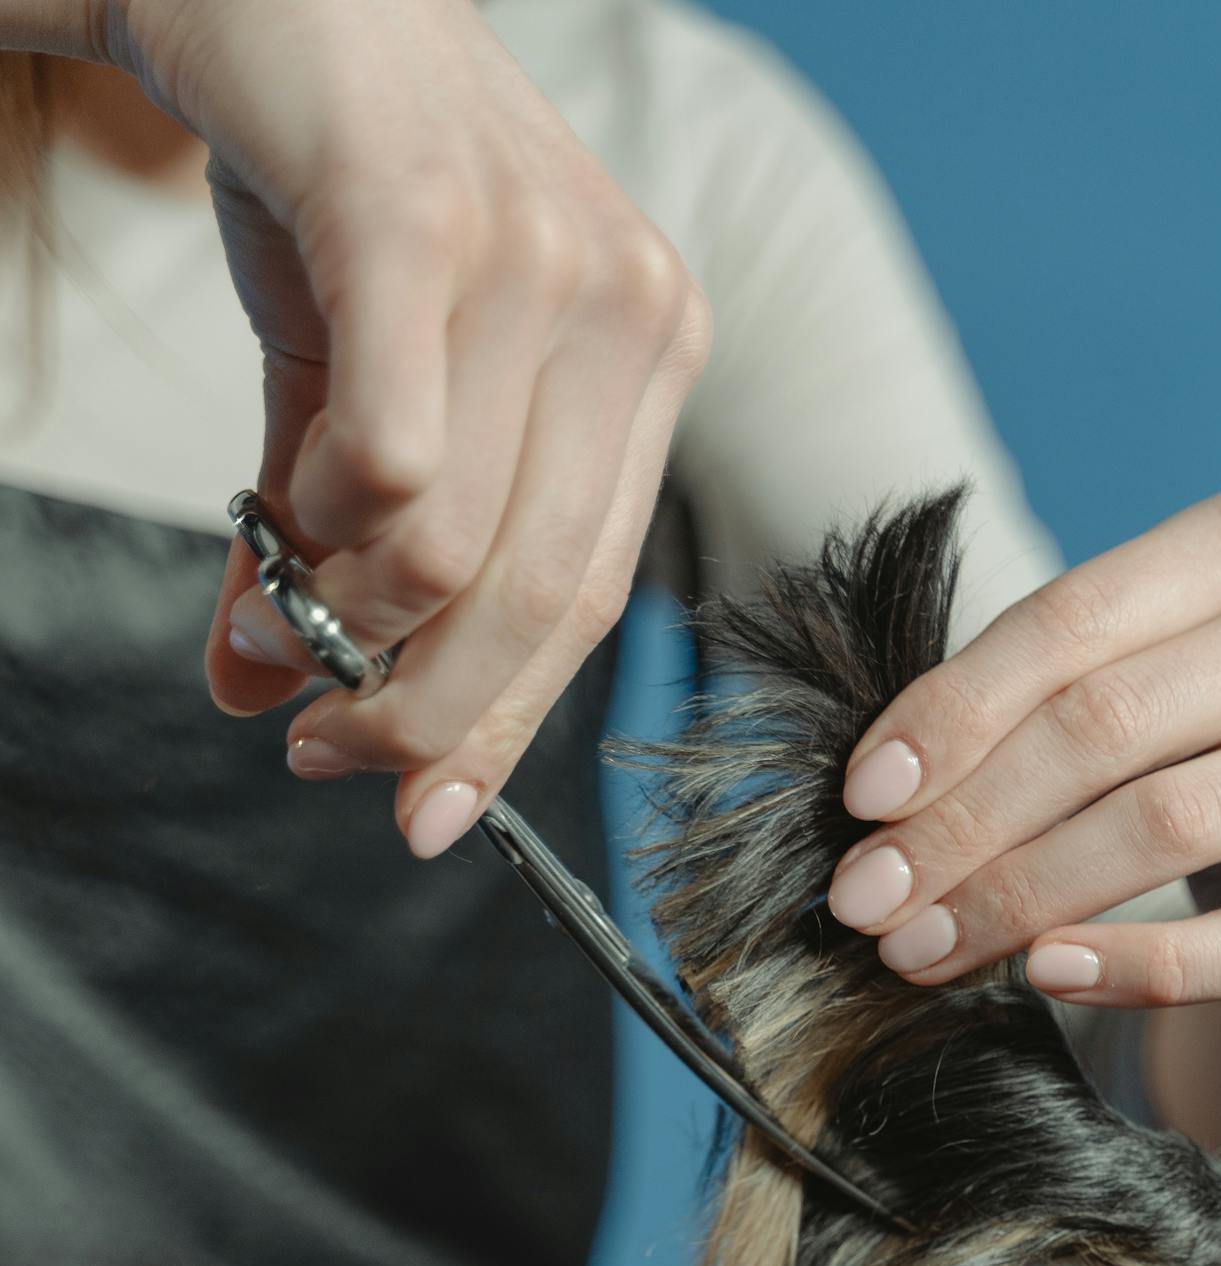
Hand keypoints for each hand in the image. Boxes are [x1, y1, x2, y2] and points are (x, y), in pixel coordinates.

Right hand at [92, 0, 709, 855]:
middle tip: (320, 749)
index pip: (591, 599)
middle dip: (425, 718)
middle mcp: (631, 313)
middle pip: (541, 602)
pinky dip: (325, 524)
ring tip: (274, 611)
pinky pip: (398, 457)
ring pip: (455, 547)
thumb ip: (329, 546)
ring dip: (345, 620)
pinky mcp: (433, 221)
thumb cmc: (332, 180)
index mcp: (648, 360)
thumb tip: (258, 693)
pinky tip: (281, 517)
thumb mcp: (357, 386)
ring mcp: (550, 262)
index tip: (420, 816)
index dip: (502, 729)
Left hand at [825, 484, 1220, 1005]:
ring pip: (1165, 823)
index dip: (950, 712)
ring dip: (1018, 898)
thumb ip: (1019, 703)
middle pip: (1106, 725)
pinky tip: (1046, 975)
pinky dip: (1135, 964)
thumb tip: (875, 802)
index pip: (1070, 620)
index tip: (860, 800)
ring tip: (923, 949)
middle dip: (963, 821)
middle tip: (869, 899)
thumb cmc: (1191, 739)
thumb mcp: (1121, 675)